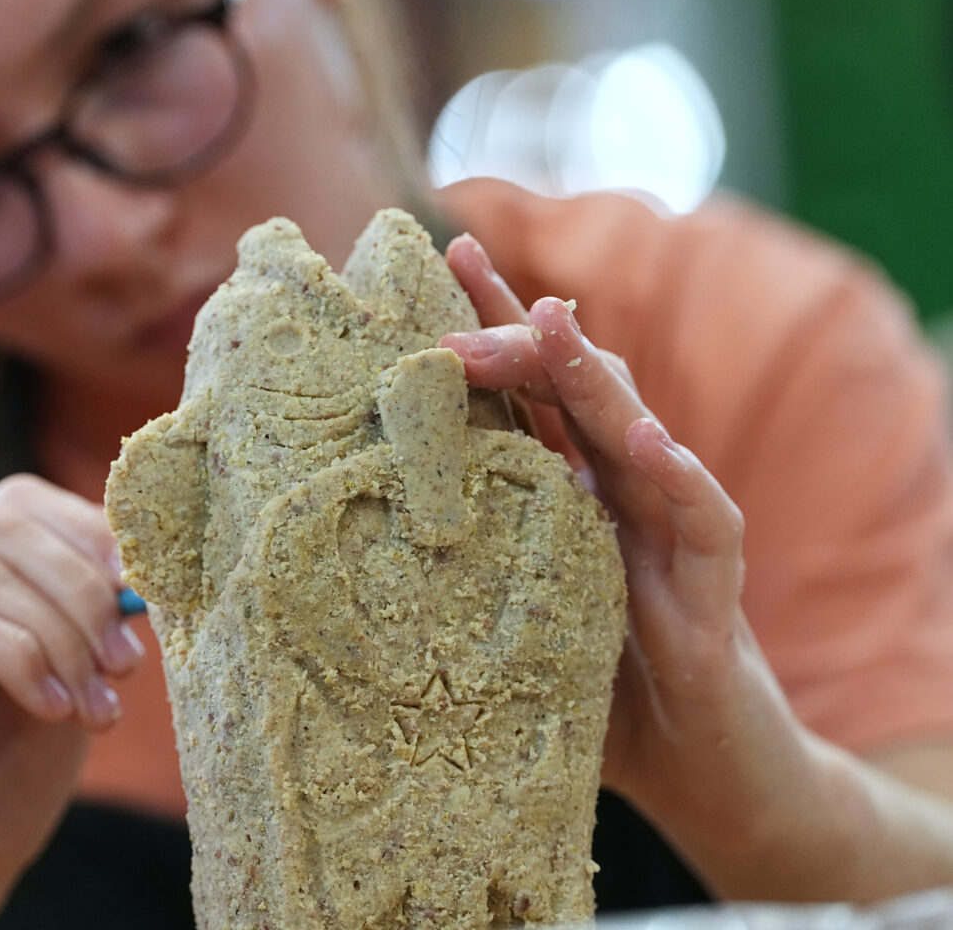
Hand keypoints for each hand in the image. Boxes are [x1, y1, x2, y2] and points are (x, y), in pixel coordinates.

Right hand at [0, 474, 145, 929]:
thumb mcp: (64, 681)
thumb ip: (89, 617)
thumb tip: (145, 559)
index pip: (17, 505)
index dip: (92, 537)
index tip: (146, 598)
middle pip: (2, 526)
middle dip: (84, 590)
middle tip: (127, 662)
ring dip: (60, 635)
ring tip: (95, 706)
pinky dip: (17, 659)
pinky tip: (49, 711)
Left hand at [439, 236, 820, 891]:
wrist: (701, 781)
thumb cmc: (595, 699)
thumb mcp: (503, 631)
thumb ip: (448, 586)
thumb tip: (330, 562)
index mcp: (566, 500)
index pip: (525, 398)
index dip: (488, 331)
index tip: (438, 263)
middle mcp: (618, 501)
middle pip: (573, 393)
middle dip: (520, 332)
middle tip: (459, 276)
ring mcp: (669, 540)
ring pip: (637, 435)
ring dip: (594, 376)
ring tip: (554, 318)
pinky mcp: (714, 598)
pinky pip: (704, 524)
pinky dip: (680, 480)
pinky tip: (648, 440)